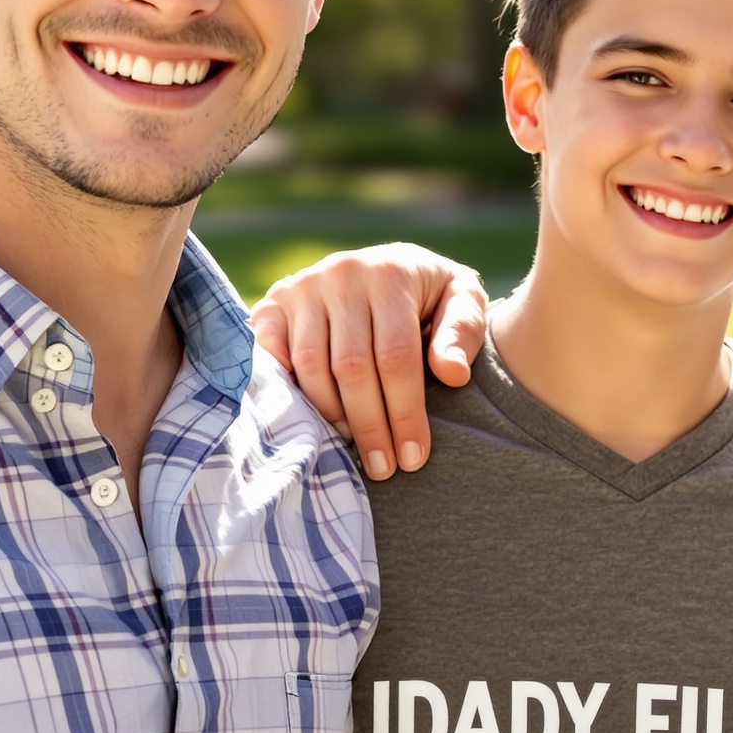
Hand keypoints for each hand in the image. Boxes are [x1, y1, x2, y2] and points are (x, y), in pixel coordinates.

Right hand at [250, 243, 488, 479]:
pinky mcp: (274, 302)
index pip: (396, 356)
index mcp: (391, 274)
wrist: (390, 264)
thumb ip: (462, 332)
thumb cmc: (432, 295)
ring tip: (351, 446)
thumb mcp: (462, 300)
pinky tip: (309, 419)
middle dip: (369, 426)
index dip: (404, 412)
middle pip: (351, 367)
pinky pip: (270, 354)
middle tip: (383, 468)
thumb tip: (453, 374)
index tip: (414, 457)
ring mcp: (303, 287)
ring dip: (330, 415)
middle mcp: (342, 274)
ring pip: (310, 366)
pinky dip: (286, 389)